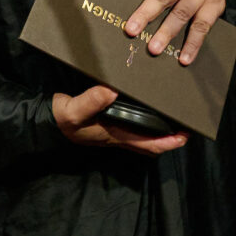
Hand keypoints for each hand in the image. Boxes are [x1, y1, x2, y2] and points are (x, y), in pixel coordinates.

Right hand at [52, 86, 187, 155]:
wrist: (48, 121)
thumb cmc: (63, 120)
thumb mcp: (74, 111)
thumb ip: (91, 102)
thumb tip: (112, 91)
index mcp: (116, 136)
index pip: (149, 144)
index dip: (169, 142)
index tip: (186, 134)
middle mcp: (119, 135)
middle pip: (152, 142)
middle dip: (171, 137)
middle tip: (186, 123)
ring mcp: (115, 130)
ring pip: (145, 134)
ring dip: (160, 129)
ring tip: (173, 112)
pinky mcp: (109, 120)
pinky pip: (134, 124)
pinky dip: (146, 118)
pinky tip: (149, 104)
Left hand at [122, 0, 224, 66]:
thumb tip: (125, 1)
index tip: (125, 11)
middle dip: (146, 14)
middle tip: (133, 31)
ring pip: (182, 13)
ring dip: (167, 32)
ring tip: (154, 48)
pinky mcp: (215, 6)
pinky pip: (202, 28)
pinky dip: (192, 45)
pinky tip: (184, 58)